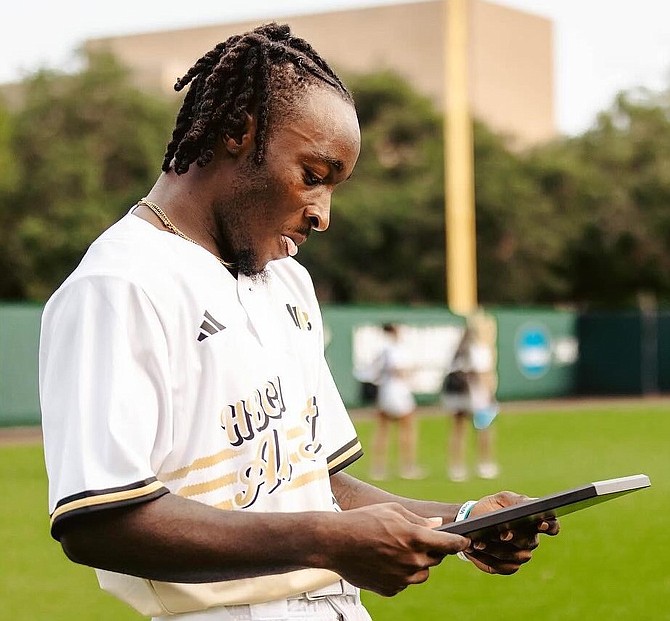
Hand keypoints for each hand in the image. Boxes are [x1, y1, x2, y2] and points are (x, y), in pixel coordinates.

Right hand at [324, 502, 470, 595]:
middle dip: (430, 549)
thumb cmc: (362, 521)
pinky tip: (383, 560)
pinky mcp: (390, 589)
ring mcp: (401, 578)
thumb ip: (419, 519)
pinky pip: (404, 582)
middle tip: (412, 539)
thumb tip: (437, 525)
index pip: (449, 544)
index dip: (459, 542)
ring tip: (395, 549)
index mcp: (415, 538)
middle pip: (435, 559)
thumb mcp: (393, 510)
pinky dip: (399, 573)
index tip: (465, 541)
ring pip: (421, 573)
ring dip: (416, 563)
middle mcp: (412, 560)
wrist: (334, 542)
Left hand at [461, 491, 559, 574]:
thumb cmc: (492, 507)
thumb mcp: (503, 498)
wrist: (473, 521)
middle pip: (529, 543)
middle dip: (514, 538)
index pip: (551, 526)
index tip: (541, 523)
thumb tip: (532, 505)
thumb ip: (518, 501)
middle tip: (501, 534)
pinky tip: (476, 550)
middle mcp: (530, 540)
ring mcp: (519, 555)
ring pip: (513, 557)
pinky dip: (487, 559)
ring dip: (496, 549)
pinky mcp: (506, 567)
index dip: (549, 526)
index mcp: (533, 522)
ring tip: (479, 542)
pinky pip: (501, 567)